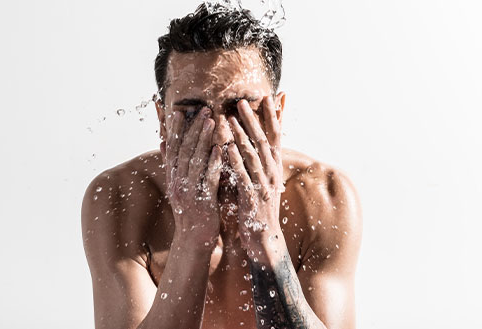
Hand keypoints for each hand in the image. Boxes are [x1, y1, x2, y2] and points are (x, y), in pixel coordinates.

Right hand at [161, 107, 222, 247]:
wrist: (194, 241)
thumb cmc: (190, 211)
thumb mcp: (178, 186)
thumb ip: (172, 165)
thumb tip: (162, 142)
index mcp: (173, 178)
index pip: (171, 149)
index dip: (174, 130)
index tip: (179, 111)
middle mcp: (177, 183)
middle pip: (183, 150)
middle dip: (192, 128)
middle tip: (203, 109)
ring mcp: (189, 192)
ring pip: (194, 161)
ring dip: (203, 139)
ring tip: (212, 121)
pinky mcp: (202, 201)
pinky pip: (207, 179)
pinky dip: (212, 163)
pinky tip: (219, 149)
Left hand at [227, 96, 283, 254]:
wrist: (264, 239)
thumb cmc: (259, 207)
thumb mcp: (262, 180)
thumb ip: (259, 160)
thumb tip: (256, 141)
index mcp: (274, 166)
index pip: (275, 135)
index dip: (272, 115)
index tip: (268, 95)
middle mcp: (271, 172)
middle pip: (263, 140)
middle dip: (253, 119)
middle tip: (241, 101)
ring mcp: (263, 185)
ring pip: (252, 155)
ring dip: (241, 135)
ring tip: (229, 118)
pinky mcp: (252, 197)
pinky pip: (242, 176)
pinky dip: (234, 161)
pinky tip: (226, 148)